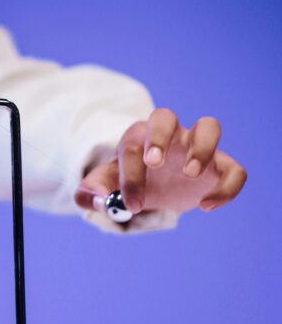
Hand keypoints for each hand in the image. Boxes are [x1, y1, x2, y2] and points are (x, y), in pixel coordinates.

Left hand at [75, 108, 246, 215]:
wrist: (155, 192)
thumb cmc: (129, 183)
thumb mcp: (105, 189)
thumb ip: (90, 193)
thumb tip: (94, 199)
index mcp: (136, 138)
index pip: (131, 145)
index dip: (131, 175)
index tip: (131, 203)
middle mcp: (168, 136)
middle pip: (165, 117)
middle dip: (160, 137)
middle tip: (155, 163)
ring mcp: (196, 148)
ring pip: (209, 127)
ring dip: (201, 147)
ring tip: (190, 175)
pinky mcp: (220, 167)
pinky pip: (234, 169)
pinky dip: (227, 186)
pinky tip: (207, 206)